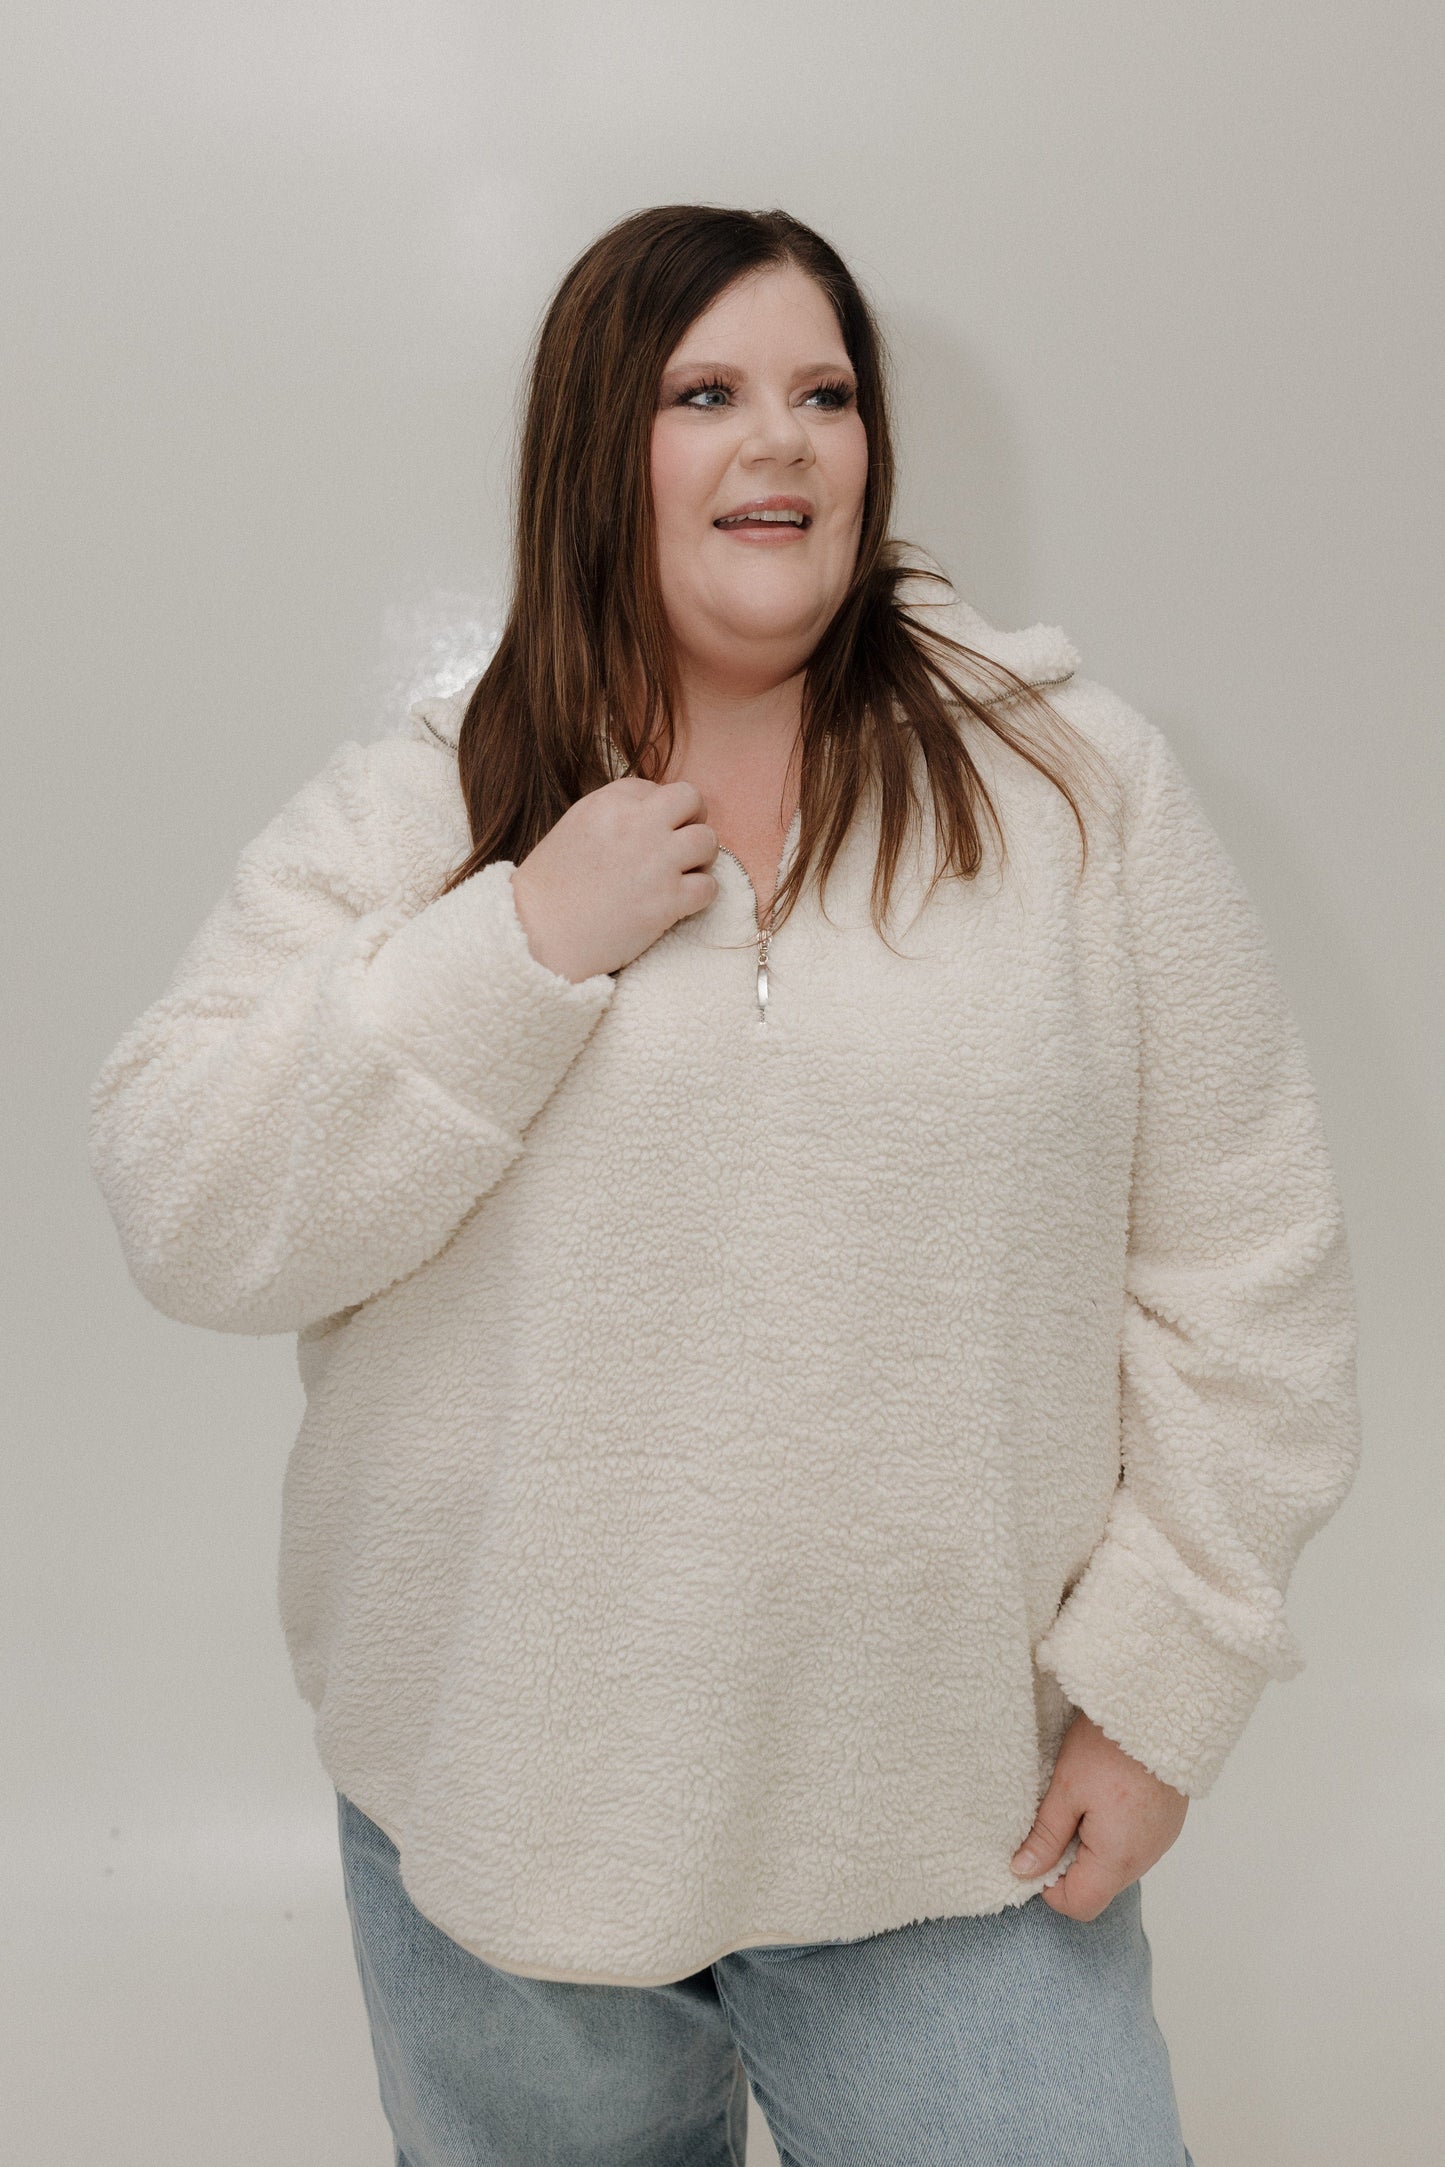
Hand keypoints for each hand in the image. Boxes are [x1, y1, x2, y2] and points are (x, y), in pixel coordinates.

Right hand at [510, 776, 719, 982]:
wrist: (539, 937)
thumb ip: (613, 816)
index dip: (656, 811)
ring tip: (682, 874)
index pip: (653, 788)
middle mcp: (637, 824)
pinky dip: (700, 895)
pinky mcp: (668, 901)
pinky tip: (680, 903)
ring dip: (701, 857)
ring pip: (708, 840)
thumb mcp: (574, 829)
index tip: (646, 834)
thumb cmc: (550, 889)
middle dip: (693, 818)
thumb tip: (651, 812)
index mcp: (608, 803)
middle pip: (691, 798)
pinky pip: (709, 886)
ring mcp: (656, 862)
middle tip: (681, 844)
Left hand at [1010, 1711, 1188, 1920]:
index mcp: (1116, 1859)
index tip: (1037, 1851)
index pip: (1079, 1905)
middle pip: (1098, 1887)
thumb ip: (1045, 1836)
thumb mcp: (1066, 1789)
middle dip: (1070, 1863)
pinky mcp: (1167, 1824)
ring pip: (1115, 1865)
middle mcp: (1144, 1859)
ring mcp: (1160, 1842)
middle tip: (1057, 1818)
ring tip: (1082, 1802)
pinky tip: (1106, 1796)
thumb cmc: (1109, 1748)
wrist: (1161, 1713)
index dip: (1049, 1887)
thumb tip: (1022, 1870)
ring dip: (1092, 1846)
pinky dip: (1114, 1832)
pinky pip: (1134, 1844)